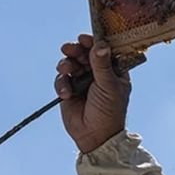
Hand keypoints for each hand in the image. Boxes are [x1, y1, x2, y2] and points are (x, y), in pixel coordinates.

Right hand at [55, 35, 130, 152]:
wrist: (95, 136)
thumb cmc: (109, 111)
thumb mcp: (108, 86)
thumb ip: (102, 65)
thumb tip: (100, 45)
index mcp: (113, 70)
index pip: (103, 50)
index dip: (93, 42)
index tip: (83, 39)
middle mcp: (98, 73)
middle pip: (84, 54)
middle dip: (75, 51)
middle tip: (68, 49)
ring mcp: (82, 81)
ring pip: (71, 64)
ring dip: (66, 64)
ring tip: (66, 70)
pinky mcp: (69, 90)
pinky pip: (62, 79)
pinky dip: (62, 84)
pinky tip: (66, 94)